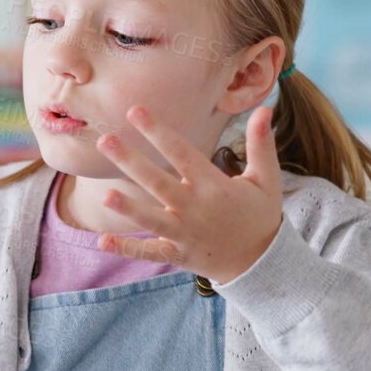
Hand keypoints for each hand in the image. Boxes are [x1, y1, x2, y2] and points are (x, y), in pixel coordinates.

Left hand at [94, 105, 283, 282]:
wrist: (262, 262)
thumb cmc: (261, 215)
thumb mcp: (267, 179)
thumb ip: (261, 144)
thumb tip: (265, 108)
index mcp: (213, 185)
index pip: (181, 153)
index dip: (158, 132)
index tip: (135, 111)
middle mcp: (195, 208)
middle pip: (158, 182)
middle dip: (131, 161)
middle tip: (105, 141)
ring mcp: (185, 234)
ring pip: (152, 219)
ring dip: (128, 208)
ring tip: (105, 195)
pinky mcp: (179, 255)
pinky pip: (151, 252)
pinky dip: (128, 249)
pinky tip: (103, 242)